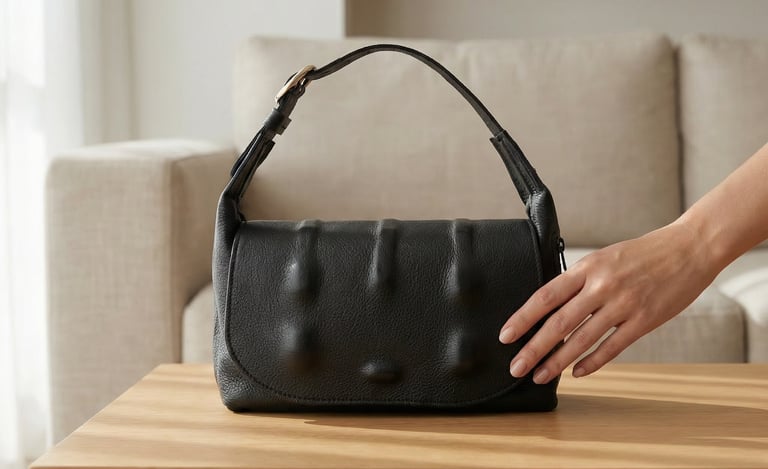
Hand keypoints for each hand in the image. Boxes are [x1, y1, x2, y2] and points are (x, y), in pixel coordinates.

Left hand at [498, 221, 718, 383]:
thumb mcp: (604, 258)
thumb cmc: (642, 254)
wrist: (689, 248)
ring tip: (540, 375)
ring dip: (558, 361)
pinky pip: (613, 346)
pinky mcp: (645, 320)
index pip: (546, 296)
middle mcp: (602, 286)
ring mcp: (624, 304)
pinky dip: (592, 362)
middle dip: (534, 348)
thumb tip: (551, 307)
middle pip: (559, 322)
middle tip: (515, 367)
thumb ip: (580, 280)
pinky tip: (577, 373)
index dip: (523, 318)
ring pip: (582, 339)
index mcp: (587, 267)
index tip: (505, 336)